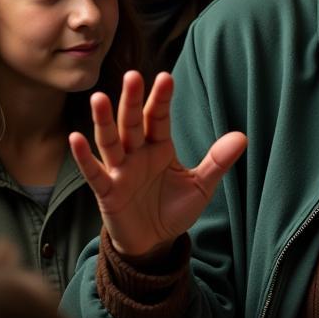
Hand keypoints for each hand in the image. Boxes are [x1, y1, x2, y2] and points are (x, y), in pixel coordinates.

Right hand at [69, 71, 246, 255]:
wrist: (154, 242)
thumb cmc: (173, 209)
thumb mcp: (201, 186)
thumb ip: (218, 162)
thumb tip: (242, 137)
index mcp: (160, 147)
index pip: (160, 118)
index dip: (162, 99)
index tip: (166, 77)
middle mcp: (137, 154)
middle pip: (133, 122)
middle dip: (133, 101)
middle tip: (133, 76)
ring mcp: (120, 171)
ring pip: (110, 141)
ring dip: (104, 121)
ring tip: (99, 98)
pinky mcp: (107, 192)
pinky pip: (94, 172)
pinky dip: (84, 157)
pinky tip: (76, 138)